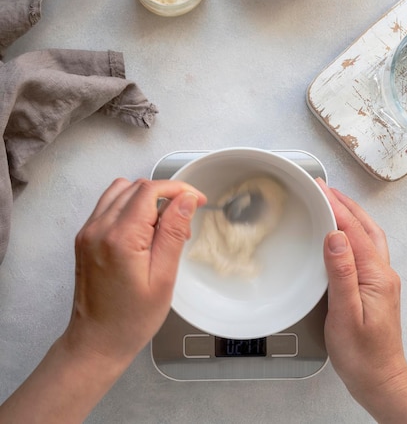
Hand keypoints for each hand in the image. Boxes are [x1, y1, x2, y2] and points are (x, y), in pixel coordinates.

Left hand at [0, 178, 206, 423]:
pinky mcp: (85, 236)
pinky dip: (130, 206)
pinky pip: (109, 205)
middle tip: (183, 222)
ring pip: (121, 190)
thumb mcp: (163, 279)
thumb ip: (173, 233)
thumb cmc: (131, 319)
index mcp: (119, 238)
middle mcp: (98, 228)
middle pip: (137, 187)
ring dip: (146, 198)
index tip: (197, 200)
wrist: (96, 342)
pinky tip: (142, 231)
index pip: (151, 190)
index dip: (178, 190)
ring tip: (162, 227)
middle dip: (165, 196)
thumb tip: (186, 199)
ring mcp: (88, 231)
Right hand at [318, 178, 406, 422]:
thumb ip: (341, 274)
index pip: (354, 232)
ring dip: (351, 216)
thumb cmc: (362, 356)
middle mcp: (383, 274)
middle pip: (366, 228)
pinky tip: (340, 235)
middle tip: (324, 188)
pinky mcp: (376, 287)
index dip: (335, 207)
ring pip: (368, 237)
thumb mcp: (346, 315)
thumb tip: (336, 238)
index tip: (319, 189)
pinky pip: (365, 250)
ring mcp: (381, 280)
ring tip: (332, 203)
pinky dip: (353, 233)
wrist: (380, 382)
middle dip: (345, 204)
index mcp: (376, 276)